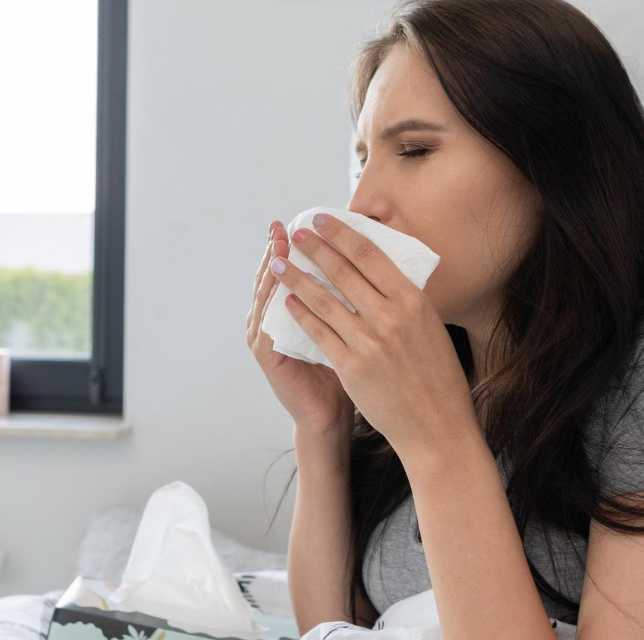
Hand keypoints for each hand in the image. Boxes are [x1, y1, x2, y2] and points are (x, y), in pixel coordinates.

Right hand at [247, 218, 354, 433]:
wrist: (334, 416)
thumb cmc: (348, 372)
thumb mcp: (351, 329)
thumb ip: (351, 300)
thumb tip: (378, 265)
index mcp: (297, 310)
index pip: (294, 270)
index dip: (298, 246)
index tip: (307, 220)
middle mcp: (276, 321)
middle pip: (272, 277)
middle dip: (278, 249)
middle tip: (282, 226)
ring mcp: (267, 339)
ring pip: (265, 297)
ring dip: (270, 272)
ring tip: (279, 249)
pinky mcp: (268, 358)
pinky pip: (267, 325)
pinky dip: (272, 306)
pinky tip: (280, 289)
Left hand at [270, 213, 478, 459]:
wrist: (437, 426)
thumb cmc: (437, 377)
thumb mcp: (430, 327)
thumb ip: (406, 300)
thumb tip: (383, 271)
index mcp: (414, 301)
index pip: (371, 255)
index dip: (342, 234)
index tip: (321, 219)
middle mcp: (392, 317)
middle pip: (344, 272)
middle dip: (314, 248)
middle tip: (294, 232)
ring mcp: (370, 342)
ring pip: (324, 301)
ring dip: (297, 278)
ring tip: (279, 263)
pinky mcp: (352, 368)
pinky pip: (319, 334)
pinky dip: (301, 315)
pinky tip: (287, 302)